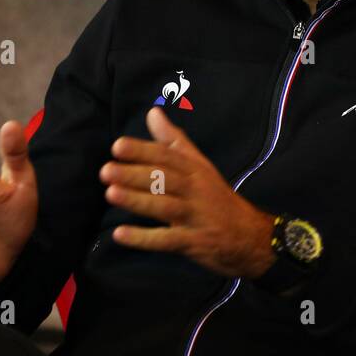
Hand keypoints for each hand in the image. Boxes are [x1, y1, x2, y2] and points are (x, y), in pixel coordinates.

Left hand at [99, 106, 276, 279]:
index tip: (117, 147)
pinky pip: (167, 240)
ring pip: (164, 206)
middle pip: (165, 179)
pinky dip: (144, 238)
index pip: (167, 156)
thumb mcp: (200, 165)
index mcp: (195, 169)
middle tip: (106, 170)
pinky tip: (120, 234)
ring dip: (137, 200)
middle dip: (135, 174)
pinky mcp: (194, 242)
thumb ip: (173, 140)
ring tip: (110, 194)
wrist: (249, 236)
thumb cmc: (216, 197)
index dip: (143, 151)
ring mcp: (196, 216)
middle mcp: (196, 190)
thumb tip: (152, 112)